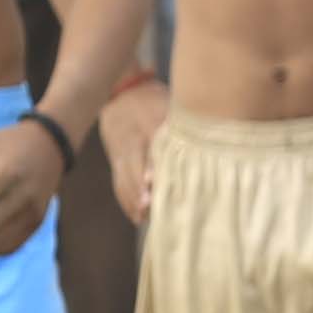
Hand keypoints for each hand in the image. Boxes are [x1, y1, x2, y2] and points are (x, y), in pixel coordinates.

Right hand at [101, 75, 166, 224]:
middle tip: (148, 207)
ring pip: (123, 179)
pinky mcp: (115, 161)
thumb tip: (196, 147)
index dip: (148, 168)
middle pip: (131, 168)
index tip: (153, 183)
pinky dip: (126, 200)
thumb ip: (177, 128)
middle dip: (138, 189)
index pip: (145, 149)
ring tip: (144, 217)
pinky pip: (118, 183)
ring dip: (132, 200)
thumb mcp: (166, 107)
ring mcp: (119, 153)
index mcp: (143, 126)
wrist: (122, 94)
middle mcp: (128, 142)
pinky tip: (137, 216)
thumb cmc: (153, 102)